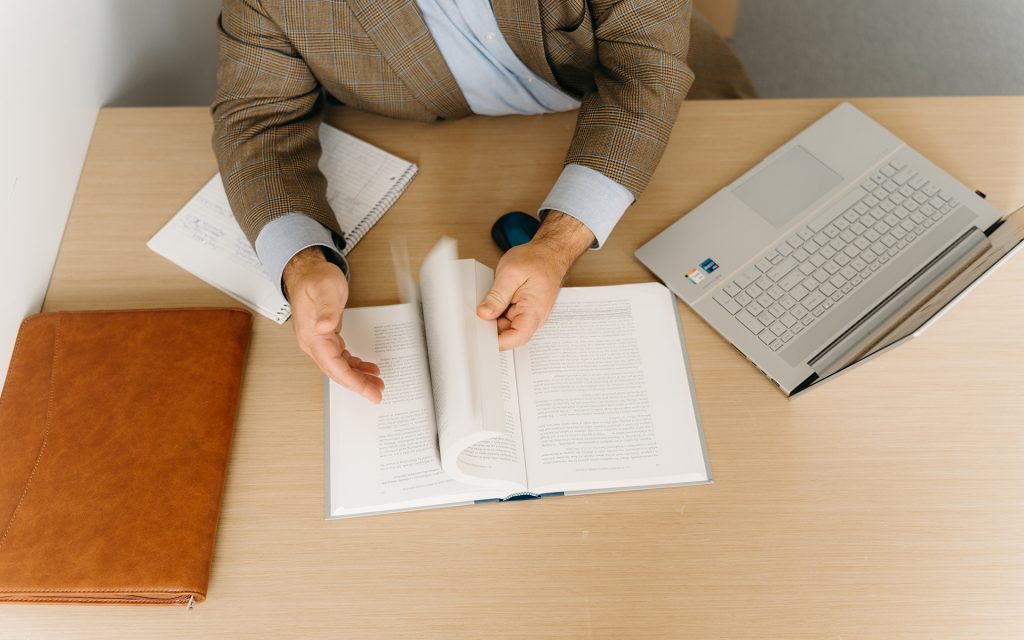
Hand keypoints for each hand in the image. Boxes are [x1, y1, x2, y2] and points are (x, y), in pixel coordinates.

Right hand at [283, 247, 383, 402]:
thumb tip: (325, 327)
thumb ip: (326, 309)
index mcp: (312, 336)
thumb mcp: (325, 289)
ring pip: (339, 367)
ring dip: (357, 377)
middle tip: (377, 393)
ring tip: (376, 384)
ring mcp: (319, 341)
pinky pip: (340, 358)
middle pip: (337, 372)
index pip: (334, 366)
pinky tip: (366, 369)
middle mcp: (313, 342)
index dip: (353, 382)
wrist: (307, 272)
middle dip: (358, 385)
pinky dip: (354, 366)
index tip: (368, 392)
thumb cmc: (316, 279)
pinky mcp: (325, 338)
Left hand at [476, 211, 594, 349]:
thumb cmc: (537, 259)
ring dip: (494, 317)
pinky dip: (498, 311)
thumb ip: (497, 296)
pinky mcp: (524, 310)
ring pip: (506, 325)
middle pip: (508, 334)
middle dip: (491, 327)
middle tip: (477, 314)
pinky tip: (495, 300)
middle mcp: (534, 318)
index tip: (480, 336)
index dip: (497, 342)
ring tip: (489, 300)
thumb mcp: (511, 274)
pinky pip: (508, 317)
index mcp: (533, 312)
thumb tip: (484, 314)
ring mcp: (529, 314)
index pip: (516, 338)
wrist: (551, 252)